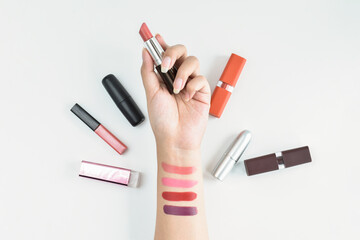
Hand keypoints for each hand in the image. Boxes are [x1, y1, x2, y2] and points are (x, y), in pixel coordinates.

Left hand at [141, 34, 209, 150]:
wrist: (175, 138)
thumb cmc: (162, 121)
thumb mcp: (151, 93)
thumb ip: (148, 71)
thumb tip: (146, 53)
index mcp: (164, 77)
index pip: (164, 55)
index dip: (161, 45)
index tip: (155, 38)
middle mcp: (177, 77)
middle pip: (180, 52)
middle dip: (173, 54)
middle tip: (166, 64)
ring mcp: (190, 83)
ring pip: (192, 61)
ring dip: (183, 73)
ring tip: (177, 88)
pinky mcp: (201, 91)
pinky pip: (200, 78)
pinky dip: (192, 85)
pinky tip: (186, 97)